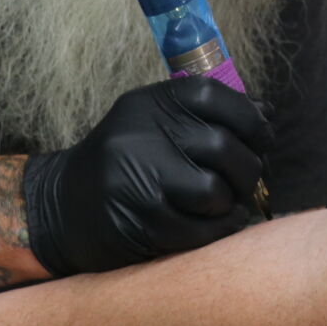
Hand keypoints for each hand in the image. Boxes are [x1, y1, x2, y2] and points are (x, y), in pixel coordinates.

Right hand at [23, 78, 269, 274]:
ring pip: (216, 191)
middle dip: (248, 168)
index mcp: (148, 104)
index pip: (214, 95)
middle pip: (223, 145)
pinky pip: (201, 230)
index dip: (250, 118)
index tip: (260, 138)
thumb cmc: (123, 162)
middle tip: (247, 180)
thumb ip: (206, 114)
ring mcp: (136, 181)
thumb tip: (266, 112)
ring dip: (233, 202)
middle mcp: (139, 136)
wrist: (60, 209)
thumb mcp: (154, 123)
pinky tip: (217, 224)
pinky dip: (220, 229)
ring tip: (227, 203)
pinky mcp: (139, 224)